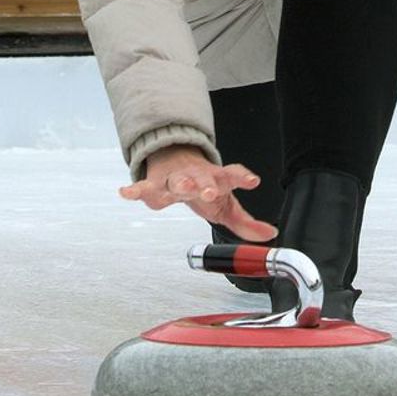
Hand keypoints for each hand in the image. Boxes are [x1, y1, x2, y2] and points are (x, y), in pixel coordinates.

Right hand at [117, 144, 278, 241]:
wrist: (178, 161)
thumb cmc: (205, 186)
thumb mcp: (228, 206)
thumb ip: (247, 223)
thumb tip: (270, 235)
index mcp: (218, 179)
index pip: (233, 175)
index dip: (243, 177)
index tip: (253, 181)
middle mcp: (197, 176)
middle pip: (201, 179)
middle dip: (204, 184)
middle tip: (208, 191)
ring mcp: (175, 178)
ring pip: (175, 181)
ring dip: (178, 184)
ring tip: (180, 187)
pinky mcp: (155, 184)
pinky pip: (144, 187)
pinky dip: (135, 190)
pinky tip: (126, 192)